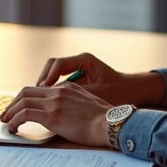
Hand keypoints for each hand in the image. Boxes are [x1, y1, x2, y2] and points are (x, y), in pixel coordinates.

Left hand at [0, 84, 112, 146]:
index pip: (39, 89)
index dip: (25, 98)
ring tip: (6, 122)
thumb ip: (73, 106)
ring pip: (23, 101)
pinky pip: (25, 114)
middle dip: (13, 104)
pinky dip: (15, 120)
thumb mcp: (87, 106)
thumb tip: (63, 117)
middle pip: (26, 92)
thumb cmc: (104, 121)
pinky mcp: (52, 115)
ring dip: (11, 112)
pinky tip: (13, 128)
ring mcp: (55, 102)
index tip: (19, 108)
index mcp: (67, 88)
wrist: (111, 124)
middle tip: (7, 115)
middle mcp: (59, 91)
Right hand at [34, 53, 165, 106]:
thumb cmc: (120, 92)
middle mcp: (79, 63)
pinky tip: (48, 105)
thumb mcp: (97, 93)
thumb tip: (55, 99)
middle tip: (32, 96)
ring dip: (45, 89)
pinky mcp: (79, 82)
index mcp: (84, 60)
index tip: (41, 90)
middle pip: (52, 68)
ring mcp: (79, 72)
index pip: (57, 63)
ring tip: (36, 102)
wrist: (134, 93)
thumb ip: (76, 94)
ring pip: (54, 76)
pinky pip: (60, 84)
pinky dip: (53, 93)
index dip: (47, 77)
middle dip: (41, 82)